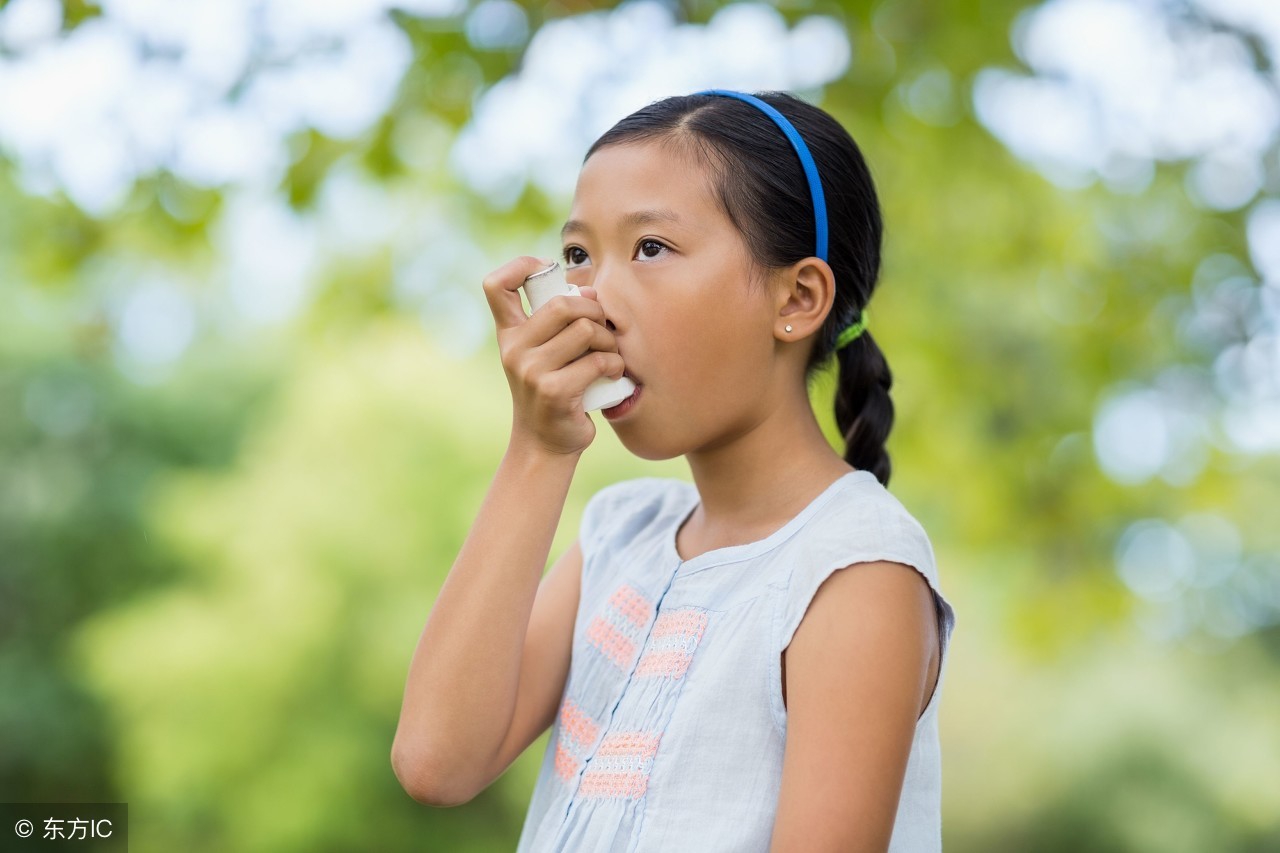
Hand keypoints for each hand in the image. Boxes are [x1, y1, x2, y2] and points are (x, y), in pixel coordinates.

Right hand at [482, 255, 625, 456]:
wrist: (545, 443)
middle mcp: (514, 349)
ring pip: (585, 330)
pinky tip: (612, 373)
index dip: (521, 265)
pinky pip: (597, 360)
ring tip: (608, 353)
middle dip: (594, 310)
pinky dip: (614, 364)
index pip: (496, 284)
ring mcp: (531, 370)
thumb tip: (590, 290)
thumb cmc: (554, 390)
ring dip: (608, 340)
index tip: (549, 271)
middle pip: (562, 303)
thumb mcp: (545, 353)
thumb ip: (560, 321)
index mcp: (509, 334)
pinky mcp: (554, 391)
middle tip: (602, 328)